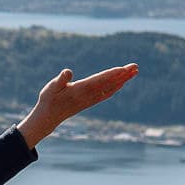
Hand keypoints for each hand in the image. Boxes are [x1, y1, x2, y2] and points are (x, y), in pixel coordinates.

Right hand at [17, 63, 139, 146]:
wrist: (49, 117)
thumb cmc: (48, 100)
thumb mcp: (51, 88)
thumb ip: (60, 80)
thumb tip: (68, 71)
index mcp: (80, 89)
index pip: (100, 80)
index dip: (112, 74)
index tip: (124, 69)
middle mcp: (88, 95)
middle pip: (109, 83)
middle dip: (123, 75)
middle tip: (136, 67)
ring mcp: (91, 100)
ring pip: (111, 88)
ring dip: (123, 80)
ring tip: (133, 72)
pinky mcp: (90, 102)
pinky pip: (106, 93)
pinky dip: (116, 87)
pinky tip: (122, 83)